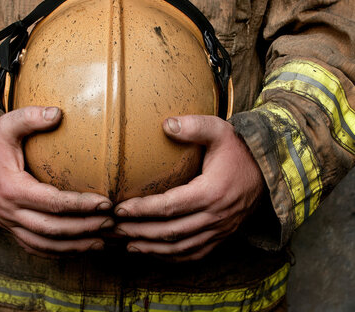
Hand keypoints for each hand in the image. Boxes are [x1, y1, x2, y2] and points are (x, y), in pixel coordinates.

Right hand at [0, 106, 112, 253]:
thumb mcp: (6, 125)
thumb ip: (30, 117)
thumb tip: (58, 113)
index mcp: (11, 188)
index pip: (53, 203)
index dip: (81, 205)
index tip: (105, 203)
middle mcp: (9, 212)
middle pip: (52, 229)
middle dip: (84, 228)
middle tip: (111, 223)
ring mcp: (9, 224)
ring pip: (45, 245)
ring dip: (74, 246)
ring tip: (102, 241)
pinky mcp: (10, 229)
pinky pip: (34, 248)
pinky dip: (58, 252)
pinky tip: (78, 249)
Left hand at [114, 115, 263, 261]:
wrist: (269, 171)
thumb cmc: (239, 150)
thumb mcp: (220, 130)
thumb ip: (195, 126)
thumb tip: (166, 124)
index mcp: (211, 192)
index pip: (169, 206)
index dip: (142, 210)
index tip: (119, 209)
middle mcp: (215, 216)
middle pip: (170, 231)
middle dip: (139, 232)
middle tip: (114, 228)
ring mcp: (220, 230)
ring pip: (180, 248)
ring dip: (151, 248)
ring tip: (126, 244)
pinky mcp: (222, 237)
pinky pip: (194, 254)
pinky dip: (171, 257)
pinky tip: (153, 252)